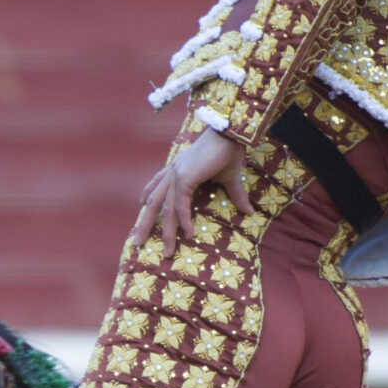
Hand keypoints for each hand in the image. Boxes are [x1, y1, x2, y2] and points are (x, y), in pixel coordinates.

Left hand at [126, 128, 250, 259]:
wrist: (231, 135)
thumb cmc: (229, 152)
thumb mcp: (229, 178)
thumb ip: (235, 196)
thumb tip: (249, 212)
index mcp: (177, 167)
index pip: (157, 184)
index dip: (148, 194)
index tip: (140, 205)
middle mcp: (172, 172)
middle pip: (153, 203)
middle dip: (145, 223)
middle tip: (137, 242)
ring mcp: (176, 175)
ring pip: (166, 210)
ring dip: (167, 232)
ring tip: (167, 252)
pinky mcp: (184, 178)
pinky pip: (180, 206)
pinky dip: (184, 221)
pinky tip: (187, 235)